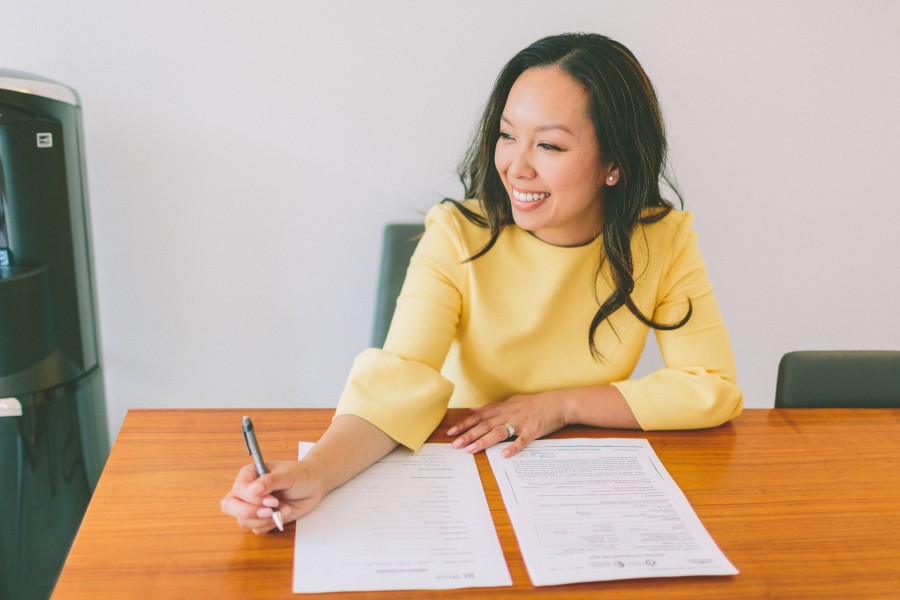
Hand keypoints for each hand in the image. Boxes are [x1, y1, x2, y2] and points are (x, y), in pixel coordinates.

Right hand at [220, 460, 324, 533]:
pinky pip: (256, 529)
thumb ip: (270, 481)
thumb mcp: (287, 475)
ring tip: (284, 509)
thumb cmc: (300, 475)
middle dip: (250, 512)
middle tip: (271, 510)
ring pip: (243, 521)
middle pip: (230, 506)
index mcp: (249, 475)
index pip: (238, 489)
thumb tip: (252, 489)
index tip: (272, 500)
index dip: (252, 498)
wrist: (313, 486)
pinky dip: (270, 525)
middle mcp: (246, 491)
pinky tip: (282, 515)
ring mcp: (252, 506)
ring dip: (265, 519)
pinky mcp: (261, 519)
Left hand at [447, 392, 568, 457]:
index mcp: (503, 408)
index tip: (452, 432)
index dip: (465, 424)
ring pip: (498, 432)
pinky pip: (521, 440)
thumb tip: (474, 411)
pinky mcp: (532, 431)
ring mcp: (520, 423)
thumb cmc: (535, 403)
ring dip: (484, 441)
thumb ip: (492, 407)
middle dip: (469, 435)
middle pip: (485, 425)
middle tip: (456, 444)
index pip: (479, 417)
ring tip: (471, 449)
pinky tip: (503, 455)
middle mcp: (508, 414)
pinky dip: (512, 447)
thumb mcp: (511, 401)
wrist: (558, 403)